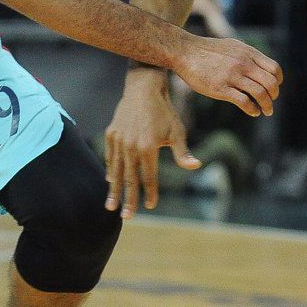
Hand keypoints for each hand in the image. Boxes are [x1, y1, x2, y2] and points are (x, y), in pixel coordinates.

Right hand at [104, 69, 199, 218]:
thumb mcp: (177, 131)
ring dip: (114, 190)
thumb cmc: (165, 111)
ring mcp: (119, 140)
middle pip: (130, 179)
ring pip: (117, 171)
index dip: (150, 193)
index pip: (148, 177)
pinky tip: (111, 182)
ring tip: (111, 207)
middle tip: (127, 217)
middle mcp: (130, 146)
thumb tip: (196, 166)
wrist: (144, 88)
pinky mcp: (111, 134)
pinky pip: (111, 157)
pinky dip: (111, 170)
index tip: (151, 206)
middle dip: (128, 200)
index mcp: (148, 148)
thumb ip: (183, 152)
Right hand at [171, 33, 281, 116]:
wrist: (184, 51)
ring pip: (260, 93)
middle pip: (270, 83)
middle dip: (274, 96)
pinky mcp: (220, 88)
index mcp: (248, 53)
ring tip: (266, 111)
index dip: (278, 81)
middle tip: (271, 103)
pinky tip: (252, 112)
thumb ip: (247, 55)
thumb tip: (259, 66)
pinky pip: (244, 101)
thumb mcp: (232, 46)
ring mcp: (232, 76)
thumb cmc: (207, 50)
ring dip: (266, 106)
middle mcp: (243, 63)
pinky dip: (252, 109)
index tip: (275, 89)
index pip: (274, 69)